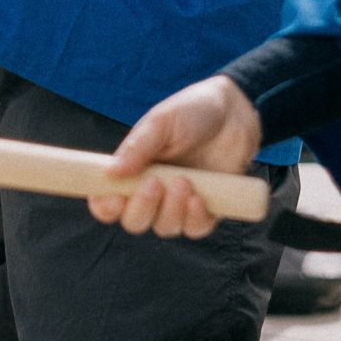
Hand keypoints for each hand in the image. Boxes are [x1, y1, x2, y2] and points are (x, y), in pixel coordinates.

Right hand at [89, 77, 263, 239]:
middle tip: (154, 184)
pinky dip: (195, 217)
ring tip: (185, 180)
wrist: (235, 112)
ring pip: (164, 227)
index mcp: (132, 171)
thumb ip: (137, 147)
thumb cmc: (192, 112)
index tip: (114, 197)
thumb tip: (110, 173)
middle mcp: (152, 192)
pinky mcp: (206, 210)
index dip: (105, 206)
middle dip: (141, 209)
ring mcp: (179, 203)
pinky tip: (199, 197)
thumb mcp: (161, 122)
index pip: (106, 201)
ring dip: (171, 209)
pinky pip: (195, 229)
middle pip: (134, 221)